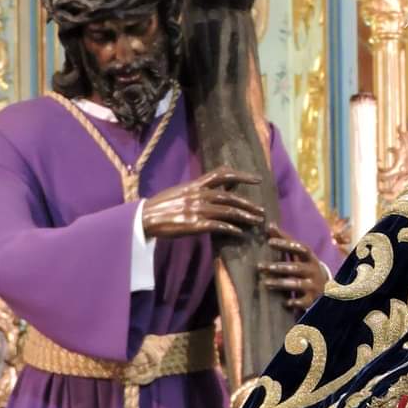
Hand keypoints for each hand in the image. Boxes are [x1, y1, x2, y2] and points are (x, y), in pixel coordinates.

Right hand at [142, 168, 262, 237]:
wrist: (145, 218)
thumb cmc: (164, 205)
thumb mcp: (183, 190)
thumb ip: (202, 187)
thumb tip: (221, 185)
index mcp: (195, 185)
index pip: (222, 174)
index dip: (242, 175)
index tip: (258, 179)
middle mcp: (198, 195)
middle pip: (229, 196)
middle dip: (248, 204)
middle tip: (262, 211)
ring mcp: (196, 210)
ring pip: (227, 211)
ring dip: (245, 217)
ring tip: (257, 222)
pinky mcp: (194, 224)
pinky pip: (217, 226)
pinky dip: (231, 229)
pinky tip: (240, 233)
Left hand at [257, 223, 325, 311]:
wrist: (327, 290)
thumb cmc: (307, 268)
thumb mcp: (300, 255)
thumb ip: (286, 241)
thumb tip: (269, 225)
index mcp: (310, 258)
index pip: (300, 248)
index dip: (286, 244)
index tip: (269, 242)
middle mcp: (313, 270)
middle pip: (296, 268)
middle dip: (278, 267)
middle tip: (260, 266)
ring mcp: (314, 285)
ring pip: (297, 284)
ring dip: (281, 283)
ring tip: (265, 283)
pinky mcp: (312, 300)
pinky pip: (303, 302)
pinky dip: (295, 302)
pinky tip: (284, 303)